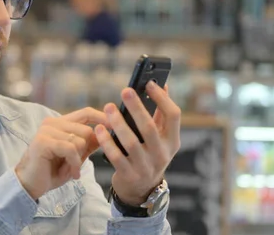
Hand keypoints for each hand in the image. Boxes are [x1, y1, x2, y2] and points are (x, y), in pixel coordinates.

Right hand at [15, 107, 108, 199]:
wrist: (30, 185)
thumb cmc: (52, 171)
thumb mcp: (76, 156)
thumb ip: (89, 144)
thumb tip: (108, 132)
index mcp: (60, 123)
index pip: (86, 113)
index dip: (102, 118)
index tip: (116, 124)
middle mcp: (52, 123)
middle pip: (86, 129)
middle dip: (86, 150)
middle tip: (76, 163)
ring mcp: (46, 131)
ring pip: (79, 140)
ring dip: (79, 159)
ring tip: (71, 169)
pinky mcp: (43, 141)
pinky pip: (70, 149)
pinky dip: (74, 163)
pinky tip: (72, 173)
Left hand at [95, 81, 180, 205]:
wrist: (141, 190)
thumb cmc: (149, 154)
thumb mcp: (160, 138)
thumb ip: (160, 113)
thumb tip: (163, 84)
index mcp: (172, 141)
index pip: (174, 116)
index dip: (162, 98)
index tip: (149, 83)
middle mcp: (162, 154)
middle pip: (149, 128)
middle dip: (137, 108)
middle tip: (125, 90)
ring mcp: (146, 167)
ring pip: (131, 142)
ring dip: (118, 123)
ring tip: (108, 108)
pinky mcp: (129, 175)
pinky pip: (116, 157)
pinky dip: (107, 142)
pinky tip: (100, 129)